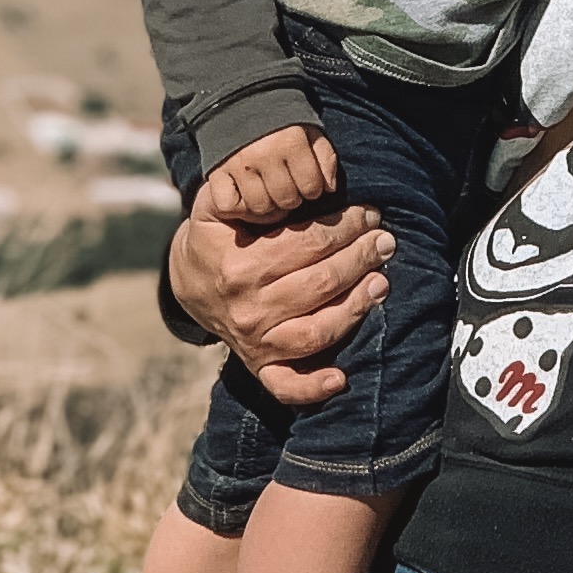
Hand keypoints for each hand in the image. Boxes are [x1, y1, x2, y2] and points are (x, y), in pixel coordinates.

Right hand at [166, 192, 390, 406]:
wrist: (187, 282)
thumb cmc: (213, 237)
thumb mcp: (215, 206)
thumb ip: (242, 191)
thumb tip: (280, 185)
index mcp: (240, 266)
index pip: (309, 244)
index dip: (346, 226)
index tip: (370, 213)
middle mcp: (249, 308)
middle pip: (321, 282)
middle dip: (361, 257)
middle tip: (385, 241)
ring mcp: (255, 341)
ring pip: (318, 330)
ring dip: (357, 306)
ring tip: (382, 282)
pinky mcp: (259, 365)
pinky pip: (286, 385)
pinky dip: (314, 387)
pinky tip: (342, 377)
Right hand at [191, 124, 340, 224]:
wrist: (240, 101)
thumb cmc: (282, 122)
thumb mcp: (310, 131)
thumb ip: (325, 157)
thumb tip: (328, 189)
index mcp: (289, 141)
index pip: (311, 187)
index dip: (313, 189)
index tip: (306, 183)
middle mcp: (263, 153)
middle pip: (286, 200)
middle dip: (291, 198)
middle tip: (287, 188)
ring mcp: (237, 164)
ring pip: (259, 206)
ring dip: (267, 205)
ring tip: (269, 192)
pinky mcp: (216, 172)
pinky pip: (227, 206)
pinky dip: (237, 207)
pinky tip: (245, 196)